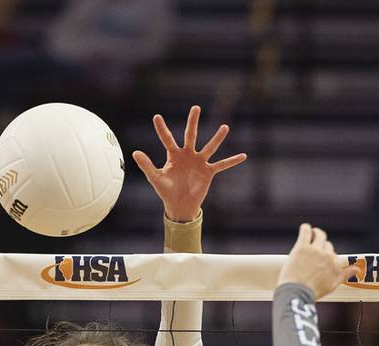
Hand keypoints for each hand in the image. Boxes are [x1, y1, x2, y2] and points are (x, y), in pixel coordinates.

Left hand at [132, 105, 245, 222]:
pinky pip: (222, 165)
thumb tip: (134, 153)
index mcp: (174, 156)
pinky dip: (232, 161)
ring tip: (225, 127)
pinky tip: (243, 155)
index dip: (161, 128)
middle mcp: (188, 155)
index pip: (167, 139)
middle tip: (195, 107)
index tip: (156, 116)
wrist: (179, 205)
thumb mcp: (155, 178)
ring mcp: (199, 162)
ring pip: (209, 147)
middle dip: (193, 122)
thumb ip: (146, 165)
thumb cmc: (166, 191)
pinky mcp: (208, 172)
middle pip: (190, 135)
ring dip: (217, 138)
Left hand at [276, 224, 359, 298]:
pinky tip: (305, 228)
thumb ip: (344, 275)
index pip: (335, 256)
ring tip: (312, 233)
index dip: (328, 258)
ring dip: (316, 233)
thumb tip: (357, 270)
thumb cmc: (312, 292)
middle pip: (327, 245)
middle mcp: (328, 256)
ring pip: (319, 235)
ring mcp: (315, 250)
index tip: (323, 261)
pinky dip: (305, 228)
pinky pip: (306, 232)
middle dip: (322, 247)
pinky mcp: (302, 247)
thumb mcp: (332, 286)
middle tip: (313, 251)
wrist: (297, 293)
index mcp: (336, 265)